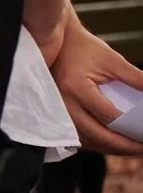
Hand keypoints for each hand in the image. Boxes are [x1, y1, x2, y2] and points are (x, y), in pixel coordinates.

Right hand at [49, 10, 142, 156]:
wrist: (58, 44)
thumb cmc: (84, 49)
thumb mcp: (113, 60)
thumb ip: (136, 78)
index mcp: (76, 88)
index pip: (109, 117)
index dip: (132, 128)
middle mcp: (64, 104)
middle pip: (98, 136)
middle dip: (125, 146)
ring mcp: (58, 112)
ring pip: (87, 141)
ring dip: (111, 148)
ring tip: (132, 147)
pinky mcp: (57, 115)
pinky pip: (78, 137)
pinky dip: (97, 143)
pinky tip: (112, 143)